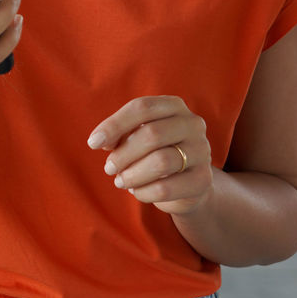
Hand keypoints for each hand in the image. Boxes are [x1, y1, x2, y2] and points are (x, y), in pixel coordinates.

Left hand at [87, 96, 212, 215]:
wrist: (187, 183)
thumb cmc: (154, 152)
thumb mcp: (136, 137)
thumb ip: (120, 134)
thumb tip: (100, 141)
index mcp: (174, 106)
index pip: (142, 107)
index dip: (114, 125)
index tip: (93, 143)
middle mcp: (193, 124)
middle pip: (152, 134)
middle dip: (123, 154)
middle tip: (108, 168)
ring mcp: (202, 151)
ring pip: (161, 162)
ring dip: (132, 174)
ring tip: (120, 181)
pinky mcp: (203, 179)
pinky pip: (167, 188)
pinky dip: (144, 192)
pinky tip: (136, 192)